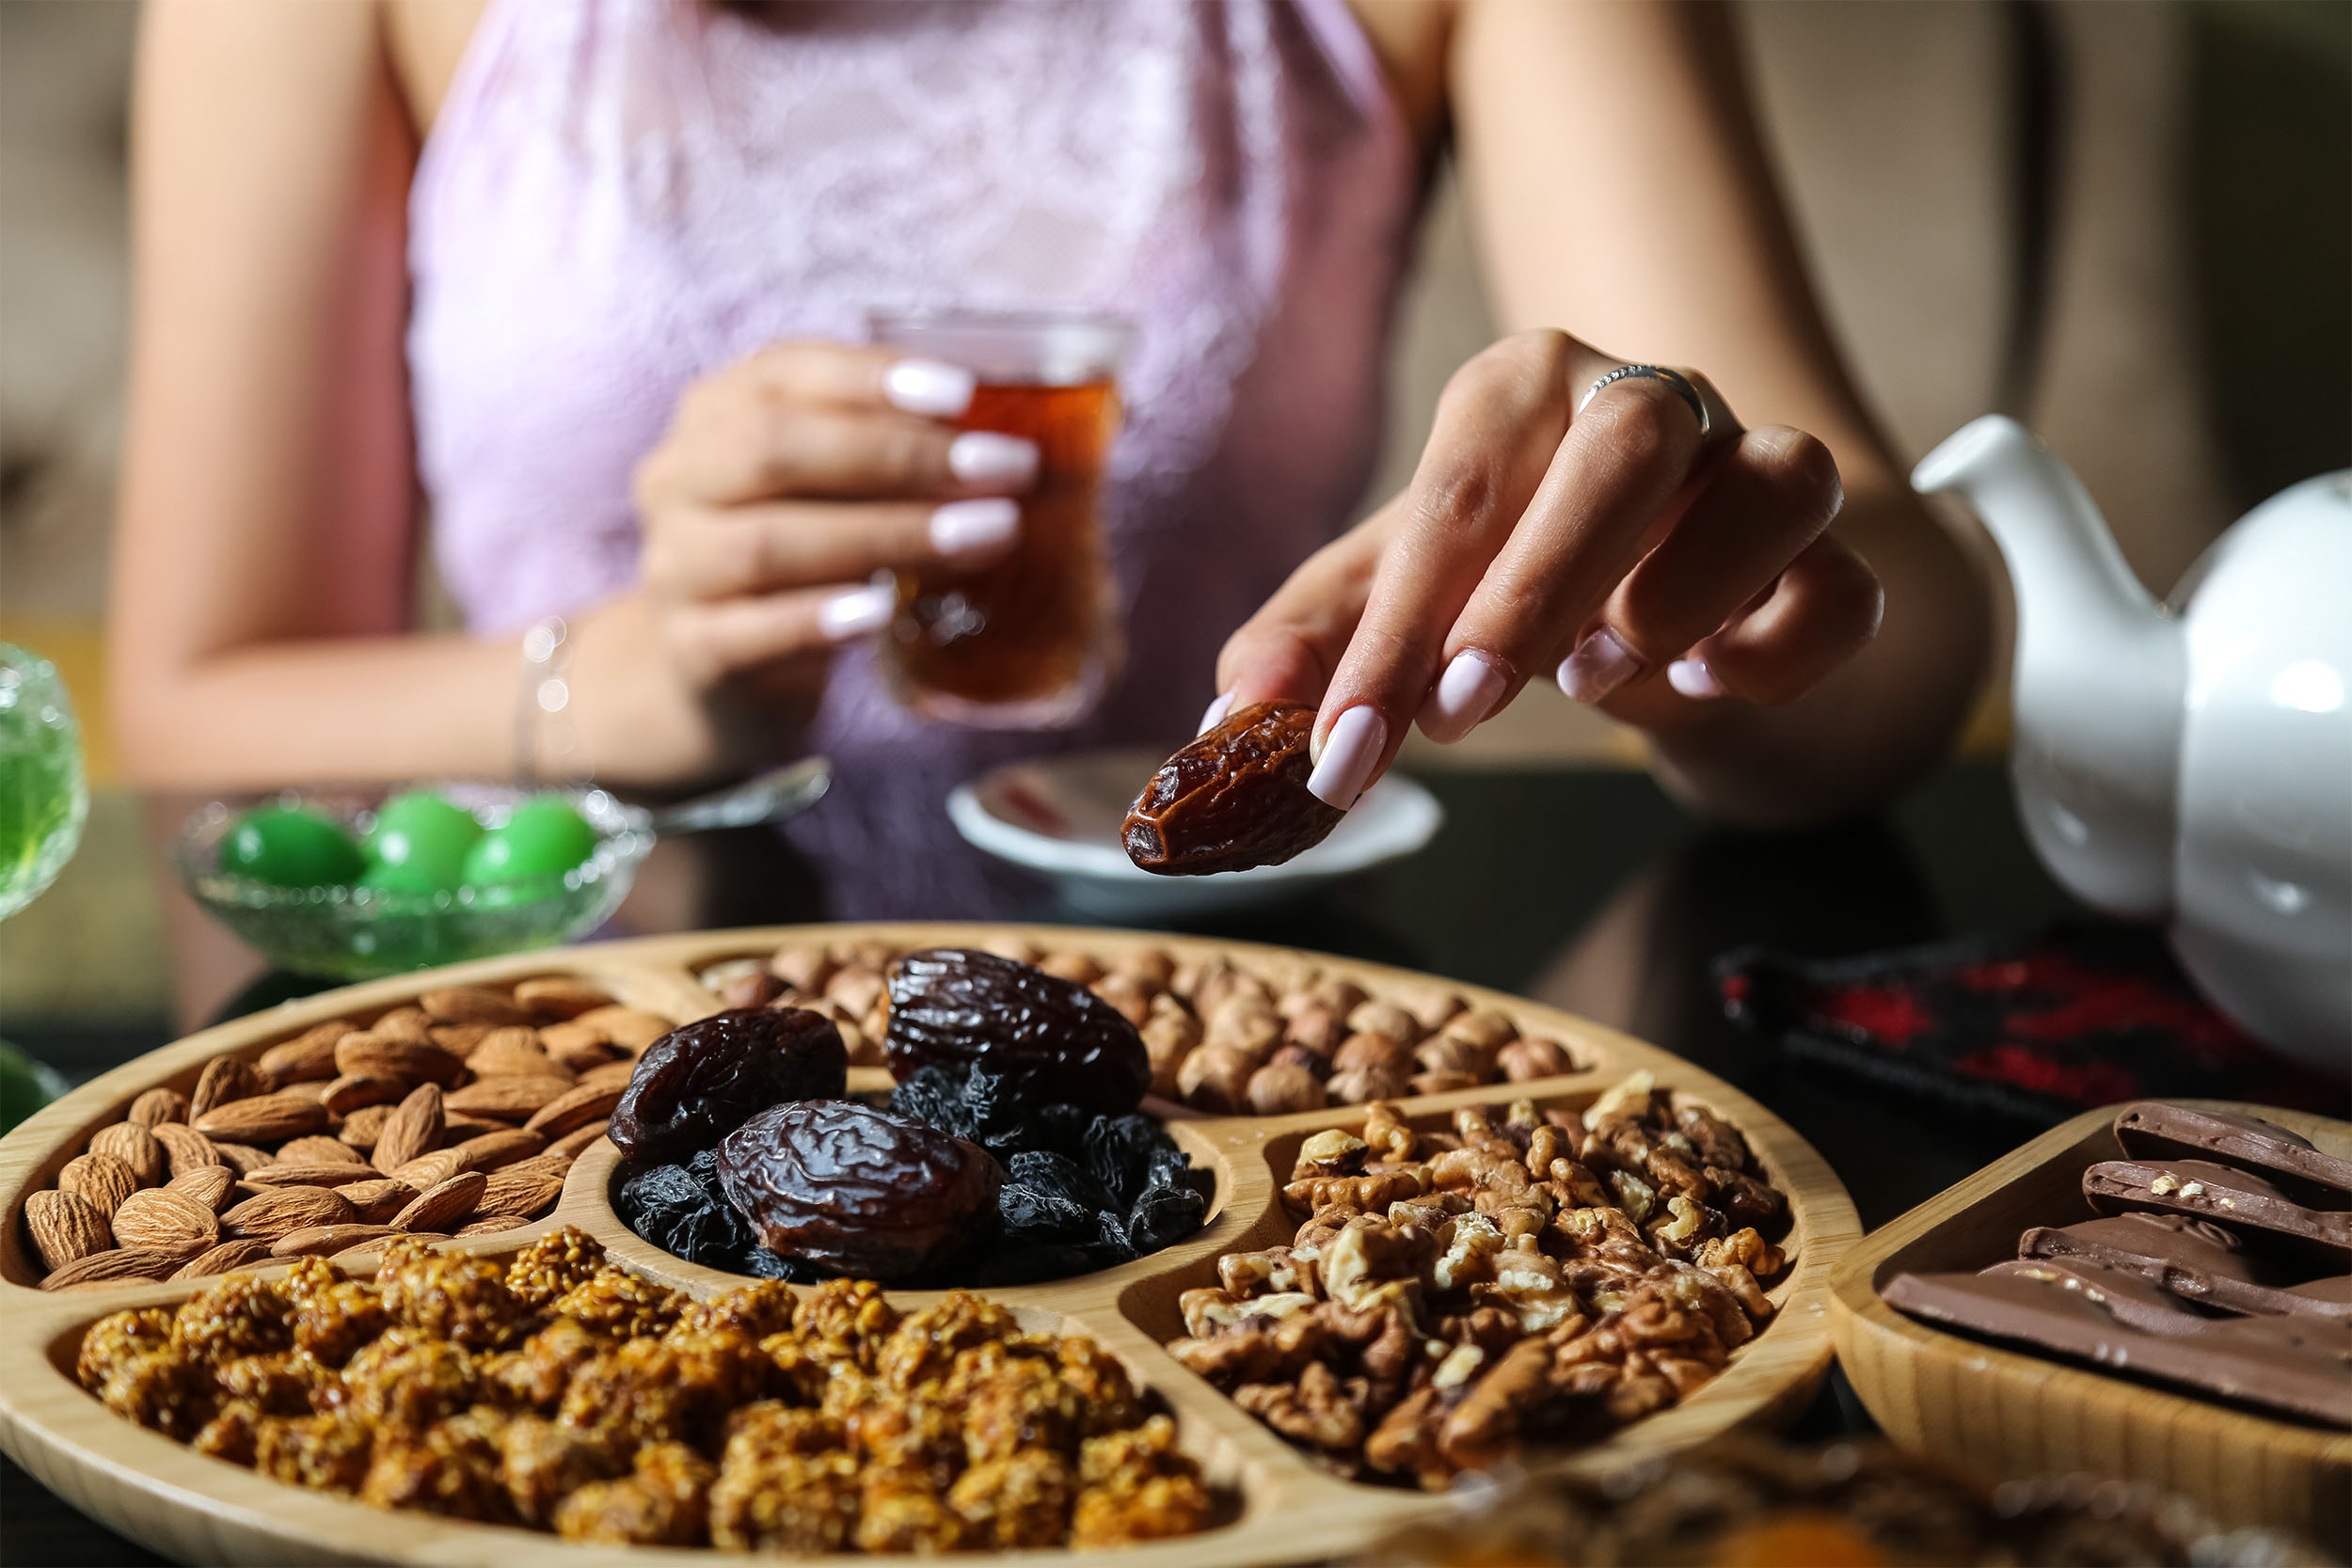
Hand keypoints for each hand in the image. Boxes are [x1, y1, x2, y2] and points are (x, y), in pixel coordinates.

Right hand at [590, 342, 1040, 779]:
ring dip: (883, 535)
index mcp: (716, 414)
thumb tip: (1008, 441)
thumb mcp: (835, 491)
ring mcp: (675, 566)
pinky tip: (882, 615)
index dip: (871, 377)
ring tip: (979, 539)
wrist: (720, 672)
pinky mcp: (691, 647)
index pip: (784, 372)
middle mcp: (679, 478)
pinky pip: (746, 631)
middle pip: (773, 448)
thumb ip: (891, 452)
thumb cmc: (804, 557)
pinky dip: (817, 619)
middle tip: (1004, 471)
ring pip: (765, 543)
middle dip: (898, 456)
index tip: (964, 393)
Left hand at [1211, 330, 1880, 807]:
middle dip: (1538, 583)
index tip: (1343, 752)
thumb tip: (1230, 720)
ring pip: (1776, 474)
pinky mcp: (1829, 552)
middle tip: (1464, 711)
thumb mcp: (1389, 600)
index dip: (1393, 632)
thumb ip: (1309, 645)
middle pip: (1627, 440)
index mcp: (1519, 391)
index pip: (1456, 496)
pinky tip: (1713, 685)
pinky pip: (1842, 581)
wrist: (1646, 593)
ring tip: (1599, 681)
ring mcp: (1752, 465)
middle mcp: (1647, 401)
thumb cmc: (1498, 577)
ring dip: (1687, 586)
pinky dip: (1787, 638)